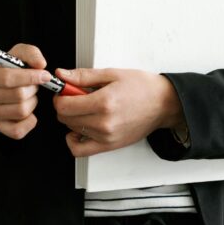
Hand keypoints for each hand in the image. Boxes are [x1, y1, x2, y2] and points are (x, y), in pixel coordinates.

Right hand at [0, 43, 50, 139]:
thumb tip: (40, 64)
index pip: (7, 78)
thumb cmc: (14, 67)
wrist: (8, 84)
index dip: (30, 77)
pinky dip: (30, 121)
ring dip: (33, 102)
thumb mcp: (20, 53)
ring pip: (21, 111)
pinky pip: (18, 130)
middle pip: (18, 95)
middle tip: (35, 84)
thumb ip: (31, 53)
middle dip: (33, 88)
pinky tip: (30, 110)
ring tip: (30, 94)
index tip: (45, 75)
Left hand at [53, 67, 185, 156]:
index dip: (59, 95)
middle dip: (64, 105)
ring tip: (85, 107)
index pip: (65, 105)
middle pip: (65, 118)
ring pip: (71, 130)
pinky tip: (80, 128)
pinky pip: (80, 150)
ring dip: (72, 118)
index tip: (64, 90)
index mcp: (104, 102)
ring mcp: (106, 137)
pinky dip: (74, 140)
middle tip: (75, 95)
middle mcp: (104, 123)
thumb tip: (62, 75)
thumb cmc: (142, 87)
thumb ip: (83, 76)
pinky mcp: (109, 146)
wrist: (163, 103)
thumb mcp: (112, 74)